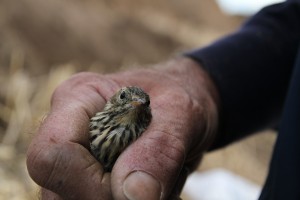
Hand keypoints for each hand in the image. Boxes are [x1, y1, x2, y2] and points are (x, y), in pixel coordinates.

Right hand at [26, 57, 218, 199]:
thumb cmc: (179, 96)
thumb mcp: (181, 113)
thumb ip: (159, 149)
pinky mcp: (88, 175)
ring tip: (157, 180)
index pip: (54, 152)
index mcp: (79, 98)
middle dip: (108, 198)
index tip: (134, 191)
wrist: (184, 105)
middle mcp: (70, 129)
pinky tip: (152, 187)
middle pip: (58, 186)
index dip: (90, 184)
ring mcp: (77, 155)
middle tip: (154, 184)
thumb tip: (134, 195)